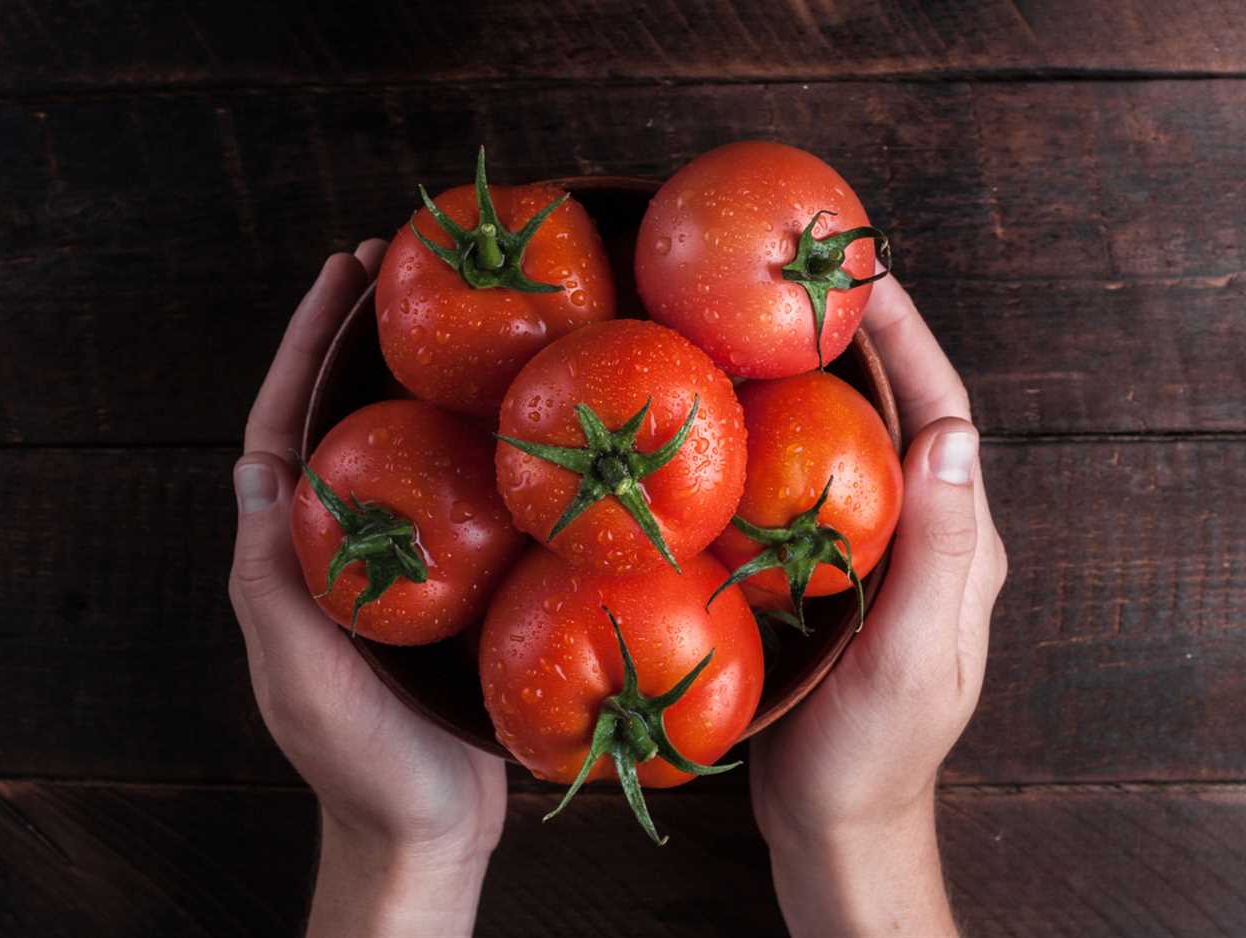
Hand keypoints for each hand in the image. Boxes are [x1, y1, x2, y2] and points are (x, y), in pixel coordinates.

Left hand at [228, 243, 505, 936]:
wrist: (430, 825)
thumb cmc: (361, 760)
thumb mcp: (301, 672)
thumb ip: (272, 581)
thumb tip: (254, 468)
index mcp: (292, 555)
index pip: (284, 428)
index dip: (305, 347)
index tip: (340, 275)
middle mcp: (341, 544)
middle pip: (346, 419)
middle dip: (365, 340)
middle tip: (405, 265)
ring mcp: (399, 561)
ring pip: (406, 450)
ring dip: (426, 380)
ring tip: (467, 315)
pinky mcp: (454, 583)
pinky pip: (461, 497)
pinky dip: (481, 445)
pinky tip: (521, 416)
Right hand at [751, 273, 1006, 936]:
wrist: (836, 815)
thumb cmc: (872, 750)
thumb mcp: (911, 655)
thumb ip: (938, 551)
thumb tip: (952, 432)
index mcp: (960, 543)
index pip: (943, 414)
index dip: (909, 339)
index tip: (866, 273)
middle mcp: (925, 534)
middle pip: (900, 412)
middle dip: (863, 339)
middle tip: (804, 278)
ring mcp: (877, 552)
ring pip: (853, 443)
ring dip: (821, 380)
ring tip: (765, 325)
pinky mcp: (829, 572)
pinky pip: (812, 485)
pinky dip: (783, 437)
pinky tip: (738, 420)